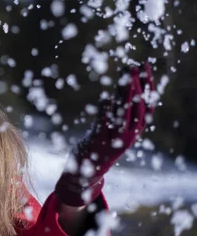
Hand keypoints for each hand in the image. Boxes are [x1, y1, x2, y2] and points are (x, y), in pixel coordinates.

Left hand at [55, 63, 155, 206]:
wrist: (87, 170)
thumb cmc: (100, 143)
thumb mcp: (115, 126)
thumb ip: (120, 109)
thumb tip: (123, 85)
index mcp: (136, 129)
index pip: (148, 103)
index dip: (148, 84)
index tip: (145, 65)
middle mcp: (130, 134)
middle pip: (138, 106)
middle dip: (138, 84)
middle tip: (134, 65)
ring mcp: (115, 138)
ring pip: (124, 113)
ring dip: (125, 93)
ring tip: (125, 75)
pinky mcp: (99, 141)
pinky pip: (104, 124)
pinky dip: (106, 111)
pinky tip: (106, 97)